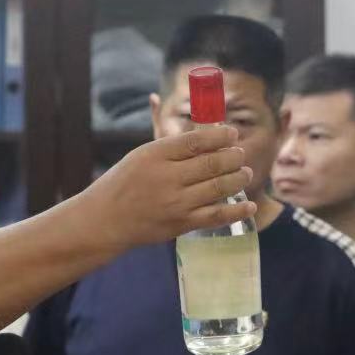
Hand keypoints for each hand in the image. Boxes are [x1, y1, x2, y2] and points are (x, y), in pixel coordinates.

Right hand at [84, 125, 255, 249]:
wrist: (105, 219)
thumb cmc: (125, 182)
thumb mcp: (142, 154)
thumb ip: (174, 145)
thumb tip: (209, 130)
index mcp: (156, 154)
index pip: (196, 141)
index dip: (220, 136)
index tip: (232, 133)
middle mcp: (167, 178)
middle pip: (212, 163)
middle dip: (234, 157)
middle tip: (241, 154)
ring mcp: (176, 203)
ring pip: (219, 187)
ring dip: (238, 179)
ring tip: (246, 173)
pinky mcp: (181, 224)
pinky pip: (216, 216)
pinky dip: (236, 210)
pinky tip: (249, 205)